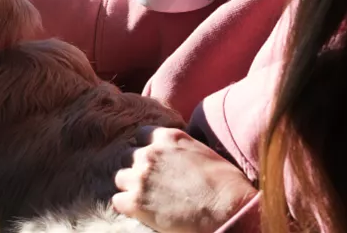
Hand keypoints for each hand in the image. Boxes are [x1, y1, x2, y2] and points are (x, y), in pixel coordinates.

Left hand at [112, 127, 257, 232]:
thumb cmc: (225, 183)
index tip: (153, 161)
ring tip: (146, 198)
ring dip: (129, 187)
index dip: (146, 148)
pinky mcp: (136, 202)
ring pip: (120, 177)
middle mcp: (150, 153)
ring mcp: (140, 177)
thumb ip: (179, 148)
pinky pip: (117, 201)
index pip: (141, 134)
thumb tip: (176, 155)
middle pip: (127, 155)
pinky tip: (142, 212)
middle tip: (150, 183)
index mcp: (167, 137)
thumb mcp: (202, 151)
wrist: (228, 210)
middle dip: (135, 167)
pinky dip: (127, 207)